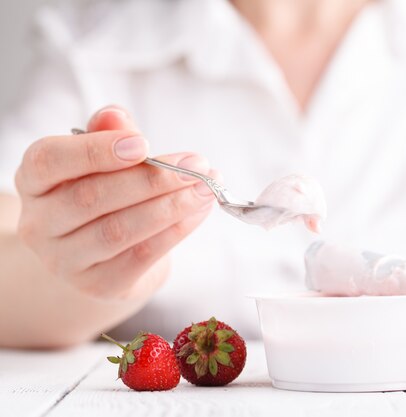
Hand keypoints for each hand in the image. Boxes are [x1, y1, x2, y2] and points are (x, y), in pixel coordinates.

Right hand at [15, 106, 217, 298]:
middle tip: (196, 166)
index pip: (49, 161)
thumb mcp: (101, 160)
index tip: (144, 143)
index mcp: (33, 182)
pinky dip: (176, 230)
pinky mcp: (99, 284)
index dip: (95, 151)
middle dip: (152, 179)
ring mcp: (65, 261)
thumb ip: (108, 134)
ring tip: (206, 188)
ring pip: (120, 230)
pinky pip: (142, 255)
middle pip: (93, 197)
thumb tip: (116, 116)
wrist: (102, 256)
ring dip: (171, 206)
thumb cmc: (103, 195)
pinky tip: (199, 212)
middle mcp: (39, 224)